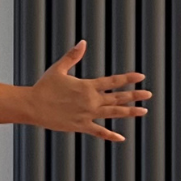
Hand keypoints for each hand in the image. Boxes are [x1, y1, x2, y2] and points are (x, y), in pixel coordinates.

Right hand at [24, 39, 148, 141]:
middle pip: (117, 97)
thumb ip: (73, 56)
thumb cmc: (44, 87)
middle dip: (134, 95)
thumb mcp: (59, 69)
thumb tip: (82, 42)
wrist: (32, 105)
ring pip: (113, 113)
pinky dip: (110, 135)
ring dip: (129, 112)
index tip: (141, 77)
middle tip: (148, 94)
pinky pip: (99, 131)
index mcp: (87, 86)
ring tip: (143, 111)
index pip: (113, 81)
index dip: (128, 78)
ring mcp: (87, 114)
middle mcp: (91, 100)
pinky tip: (121, 137)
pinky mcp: (80, 126)